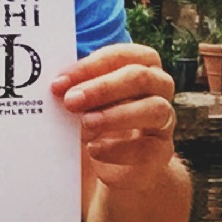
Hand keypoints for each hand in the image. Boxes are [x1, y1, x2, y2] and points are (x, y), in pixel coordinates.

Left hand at [51, 43, 176, 190]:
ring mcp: (164, 121)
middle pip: (140, 78)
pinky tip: (95, 150)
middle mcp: (159, 88)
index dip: (91, 66)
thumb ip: (78, 89)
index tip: (60, 82)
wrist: (117, 165)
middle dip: (102, 88)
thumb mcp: (89, 101)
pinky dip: (118, 149)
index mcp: (142, 65)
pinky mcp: (162, 152)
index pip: (122, 56)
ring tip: (85, 124)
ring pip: (153, 109)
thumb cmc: (101, 120)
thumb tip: (57, 86)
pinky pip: (147, 148)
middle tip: (71, 101)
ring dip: (114, 115)